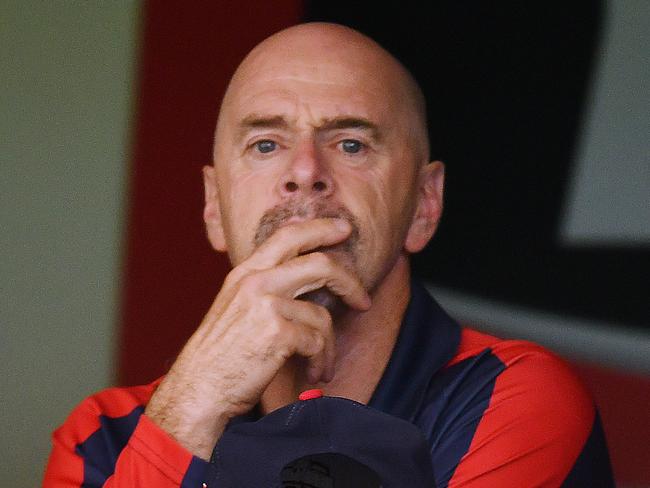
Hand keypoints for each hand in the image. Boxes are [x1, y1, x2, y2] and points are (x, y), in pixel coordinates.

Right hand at [144, 218, 370, 458]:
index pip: (288, 236)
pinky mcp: (277, 332)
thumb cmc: (220, 356)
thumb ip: (264, 289)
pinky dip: (321, 360)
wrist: (198, 390)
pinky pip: (318, 342)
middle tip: (363, 300)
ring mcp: (266, 304)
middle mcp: (256, 281)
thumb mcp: (236, 308)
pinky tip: (313, 373)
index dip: (320, 229)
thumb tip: (305, 284)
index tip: (343, 229)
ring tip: (323, 364)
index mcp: (245, 273)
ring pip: (322, 315)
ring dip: (329, 345)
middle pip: (320, 264)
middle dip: (349, 282)